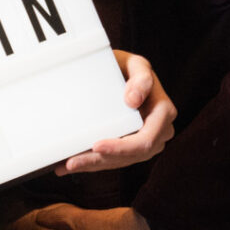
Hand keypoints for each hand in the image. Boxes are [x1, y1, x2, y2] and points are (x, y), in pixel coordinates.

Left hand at [57, 51, 174, 173]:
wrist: (123, 72)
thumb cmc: (128, 67)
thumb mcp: (136, 65)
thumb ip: (141, 78)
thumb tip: (133, 101)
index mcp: (163, 113)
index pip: (145, 141)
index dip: (121, 148)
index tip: (96, 145)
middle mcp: (159, 132)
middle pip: (129, 156)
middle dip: (99, 161)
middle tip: (72, 162)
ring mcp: (145, 142)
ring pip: (118, 162)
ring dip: (91, 165)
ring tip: (65, 165)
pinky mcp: (130, 147)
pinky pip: (112, 160)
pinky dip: (90, 162)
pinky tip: (69, 164)